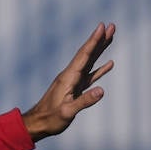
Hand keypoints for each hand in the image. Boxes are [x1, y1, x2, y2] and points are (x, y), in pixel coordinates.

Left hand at [22, 22, 115, 141]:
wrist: (38, 123)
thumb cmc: (50, 119)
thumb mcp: (67, 112)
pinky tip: (109, 64)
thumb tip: (102, 91)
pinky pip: (90, 75)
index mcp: (68, 78)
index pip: (84, 55)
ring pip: (89, 62)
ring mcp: (73, 82)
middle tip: (112, 26)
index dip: (93, 41)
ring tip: (111, 37)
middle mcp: (71, 76)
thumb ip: (84, 101)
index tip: (103, 26)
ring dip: (100, 49)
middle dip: (100, 40)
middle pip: (87, 54)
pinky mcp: (75, 89)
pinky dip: (99, 69)